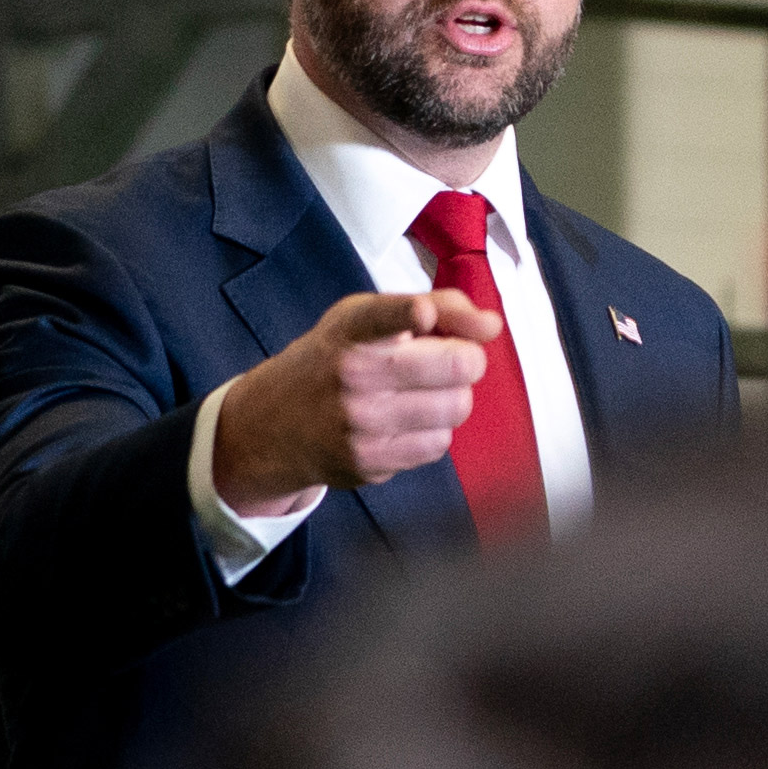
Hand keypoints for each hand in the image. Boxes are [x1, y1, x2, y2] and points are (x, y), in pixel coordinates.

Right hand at [211, 288, 506, 513]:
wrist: (275, 424)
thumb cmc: (336, 359)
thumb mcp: (370, 316)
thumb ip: (440, 306)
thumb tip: (492, 325)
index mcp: (353, 326)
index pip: (384, 317)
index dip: (411, 315)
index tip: (424, 316)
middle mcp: (353, 372)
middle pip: (457, 366)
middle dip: (467, 361)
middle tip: (451, 361)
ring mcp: (360, 422)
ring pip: (456, 408)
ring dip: (452, 399)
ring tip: (424, 393)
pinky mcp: (368, 461)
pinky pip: (437, 444)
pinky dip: (433, 432)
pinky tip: (405, 422)